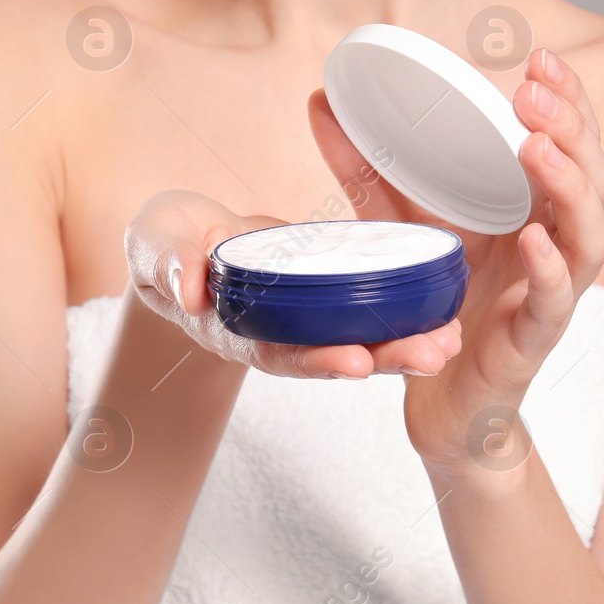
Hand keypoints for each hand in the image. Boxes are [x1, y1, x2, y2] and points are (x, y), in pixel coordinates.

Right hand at [125, 190, 462, 379]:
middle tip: (429, 357)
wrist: (181, 239)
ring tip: (449, 341)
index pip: (276, 353)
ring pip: (356, 335)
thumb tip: (189, 290)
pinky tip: (443, 307)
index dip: (313, 360)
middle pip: (330, 354)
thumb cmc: (164, 245)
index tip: (354, 363)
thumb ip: (168, 264)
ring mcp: (301, 316)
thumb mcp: (153, 247)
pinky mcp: (321, 293)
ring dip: (403, 343)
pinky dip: (400, 309)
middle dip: (380, 360)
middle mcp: (274, 333)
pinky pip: (363, 305)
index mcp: (233, 329)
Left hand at [307, 47, 603, 468]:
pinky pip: (556, 298)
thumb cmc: (437, 303)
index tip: (538, 57)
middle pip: (592, 177)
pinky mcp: (535, 336)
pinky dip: (548, 266)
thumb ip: (365, 166)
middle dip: (572, 129)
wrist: (439, 397)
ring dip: (568, 187)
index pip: (567, 142)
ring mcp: (552, 289)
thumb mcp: (396, 224)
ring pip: (589, 233)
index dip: (565, 100)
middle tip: (533, 94)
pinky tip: (529, 238)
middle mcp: (555, 242)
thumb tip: (320, 98)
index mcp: (533, 209)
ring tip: (534, 148)